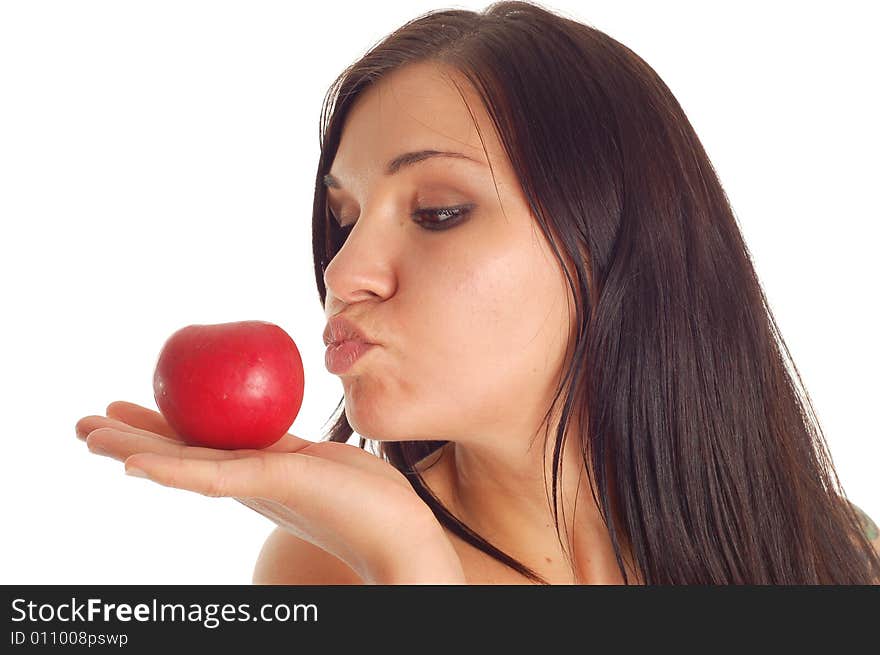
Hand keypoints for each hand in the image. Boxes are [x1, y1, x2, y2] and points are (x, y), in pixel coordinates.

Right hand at [75, 401, 465, 583]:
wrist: (400, 530)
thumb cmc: (369, 495)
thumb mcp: (316, 457)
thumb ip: (284, 446)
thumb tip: (270, 426)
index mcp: (254, 472)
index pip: (196, 448)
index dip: (157, 433)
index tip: (124, 411)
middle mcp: (245, 483)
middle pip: (177, 457)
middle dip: (129, 441)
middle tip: (83, 425)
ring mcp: (255, 486)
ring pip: (182, 465)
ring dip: (132, 450)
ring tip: (88, 435)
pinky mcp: (273, 484)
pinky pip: (213, 475)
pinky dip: (172, 468)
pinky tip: (135, 462)